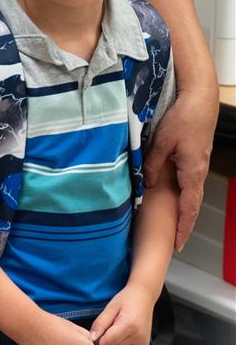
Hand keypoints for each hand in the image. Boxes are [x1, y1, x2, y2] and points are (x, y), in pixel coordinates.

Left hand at [90, 284, 155, 344]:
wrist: (143, 297)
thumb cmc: (125, 300)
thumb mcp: (110, 308)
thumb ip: (100, 324)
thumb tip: (92, 339)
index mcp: (129, 325)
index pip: (108, 342)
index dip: (97, 341)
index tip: (94, 335)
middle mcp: (138, 337)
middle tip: (99, 337)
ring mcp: (142, 344)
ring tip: (106, 340)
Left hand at [143, 85, 216, 248]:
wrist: (199, 100)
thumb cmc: (183, 118)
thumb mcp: (163, 141)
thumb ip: (152, 164)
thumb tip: (146, 184)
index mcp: (192, 172)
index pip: (189, 208)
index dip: (182, 227)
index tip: (177, 244)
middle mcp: (198, 173)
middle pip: (192, 205)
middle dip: (184, 224)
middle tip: (175, 242)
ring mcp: (197, 165)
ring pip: (190, 193)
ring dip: (183, 210)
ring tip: (172, 224)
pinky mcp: (194, 157)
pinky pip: (188, 182)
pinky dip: (181, 194)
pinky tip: (172, 195)